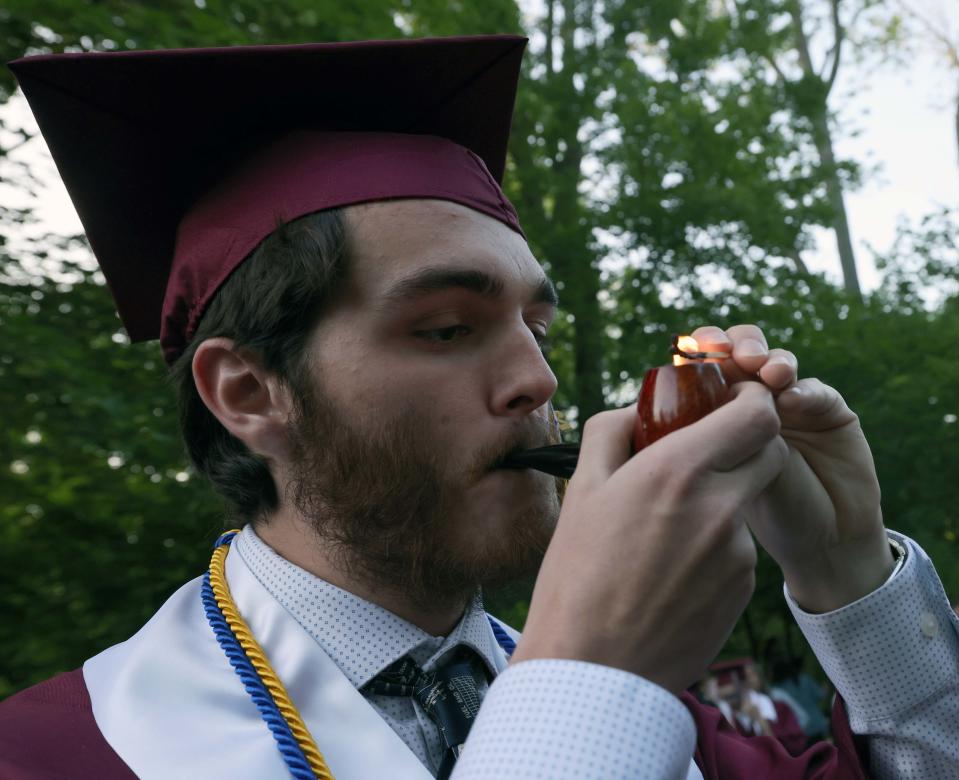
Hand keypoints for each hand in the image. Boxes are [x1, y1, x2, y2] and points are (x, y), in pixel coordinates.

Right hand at [513, 383, 786, 693]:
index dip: (751, 401)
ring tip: (665, 533)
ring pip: (747, 503)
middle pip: (769, 453)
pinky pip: (738, 548)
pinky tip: (673, 570)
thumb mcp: (582, 489)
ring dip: (721, 500)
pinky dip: (715, 545)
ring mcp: (737, 553)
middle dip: (746, 445)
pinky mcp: (743, 590)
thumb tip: (637, 410)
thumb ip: (612, 431)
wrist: (593, 669)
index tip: (730, 402)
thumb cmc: (577, 575)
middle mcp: (719, 507)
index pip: (756, 414)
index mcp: (676, 472)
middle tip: (703, 456)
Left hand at [691, 325, 893, 612]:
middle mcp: (754, 398)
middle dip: (736, 344)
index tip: (687, 355)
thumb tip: (645, 416)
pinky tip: (793, 400)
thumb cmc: (757, 516)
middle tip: (731, 355)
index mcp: (716, 407)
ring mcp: (792, 401)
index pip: (704, 362)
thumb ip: (691, 444)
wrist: (820, 543)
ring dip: (770, 361)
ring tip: (767, 375)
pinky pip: (817, 391)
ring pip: (778, 362)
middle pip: (742, 349)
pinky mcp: (829, 411)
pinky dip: (805, 391)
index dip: (698, 351)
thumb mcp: (714, 481)